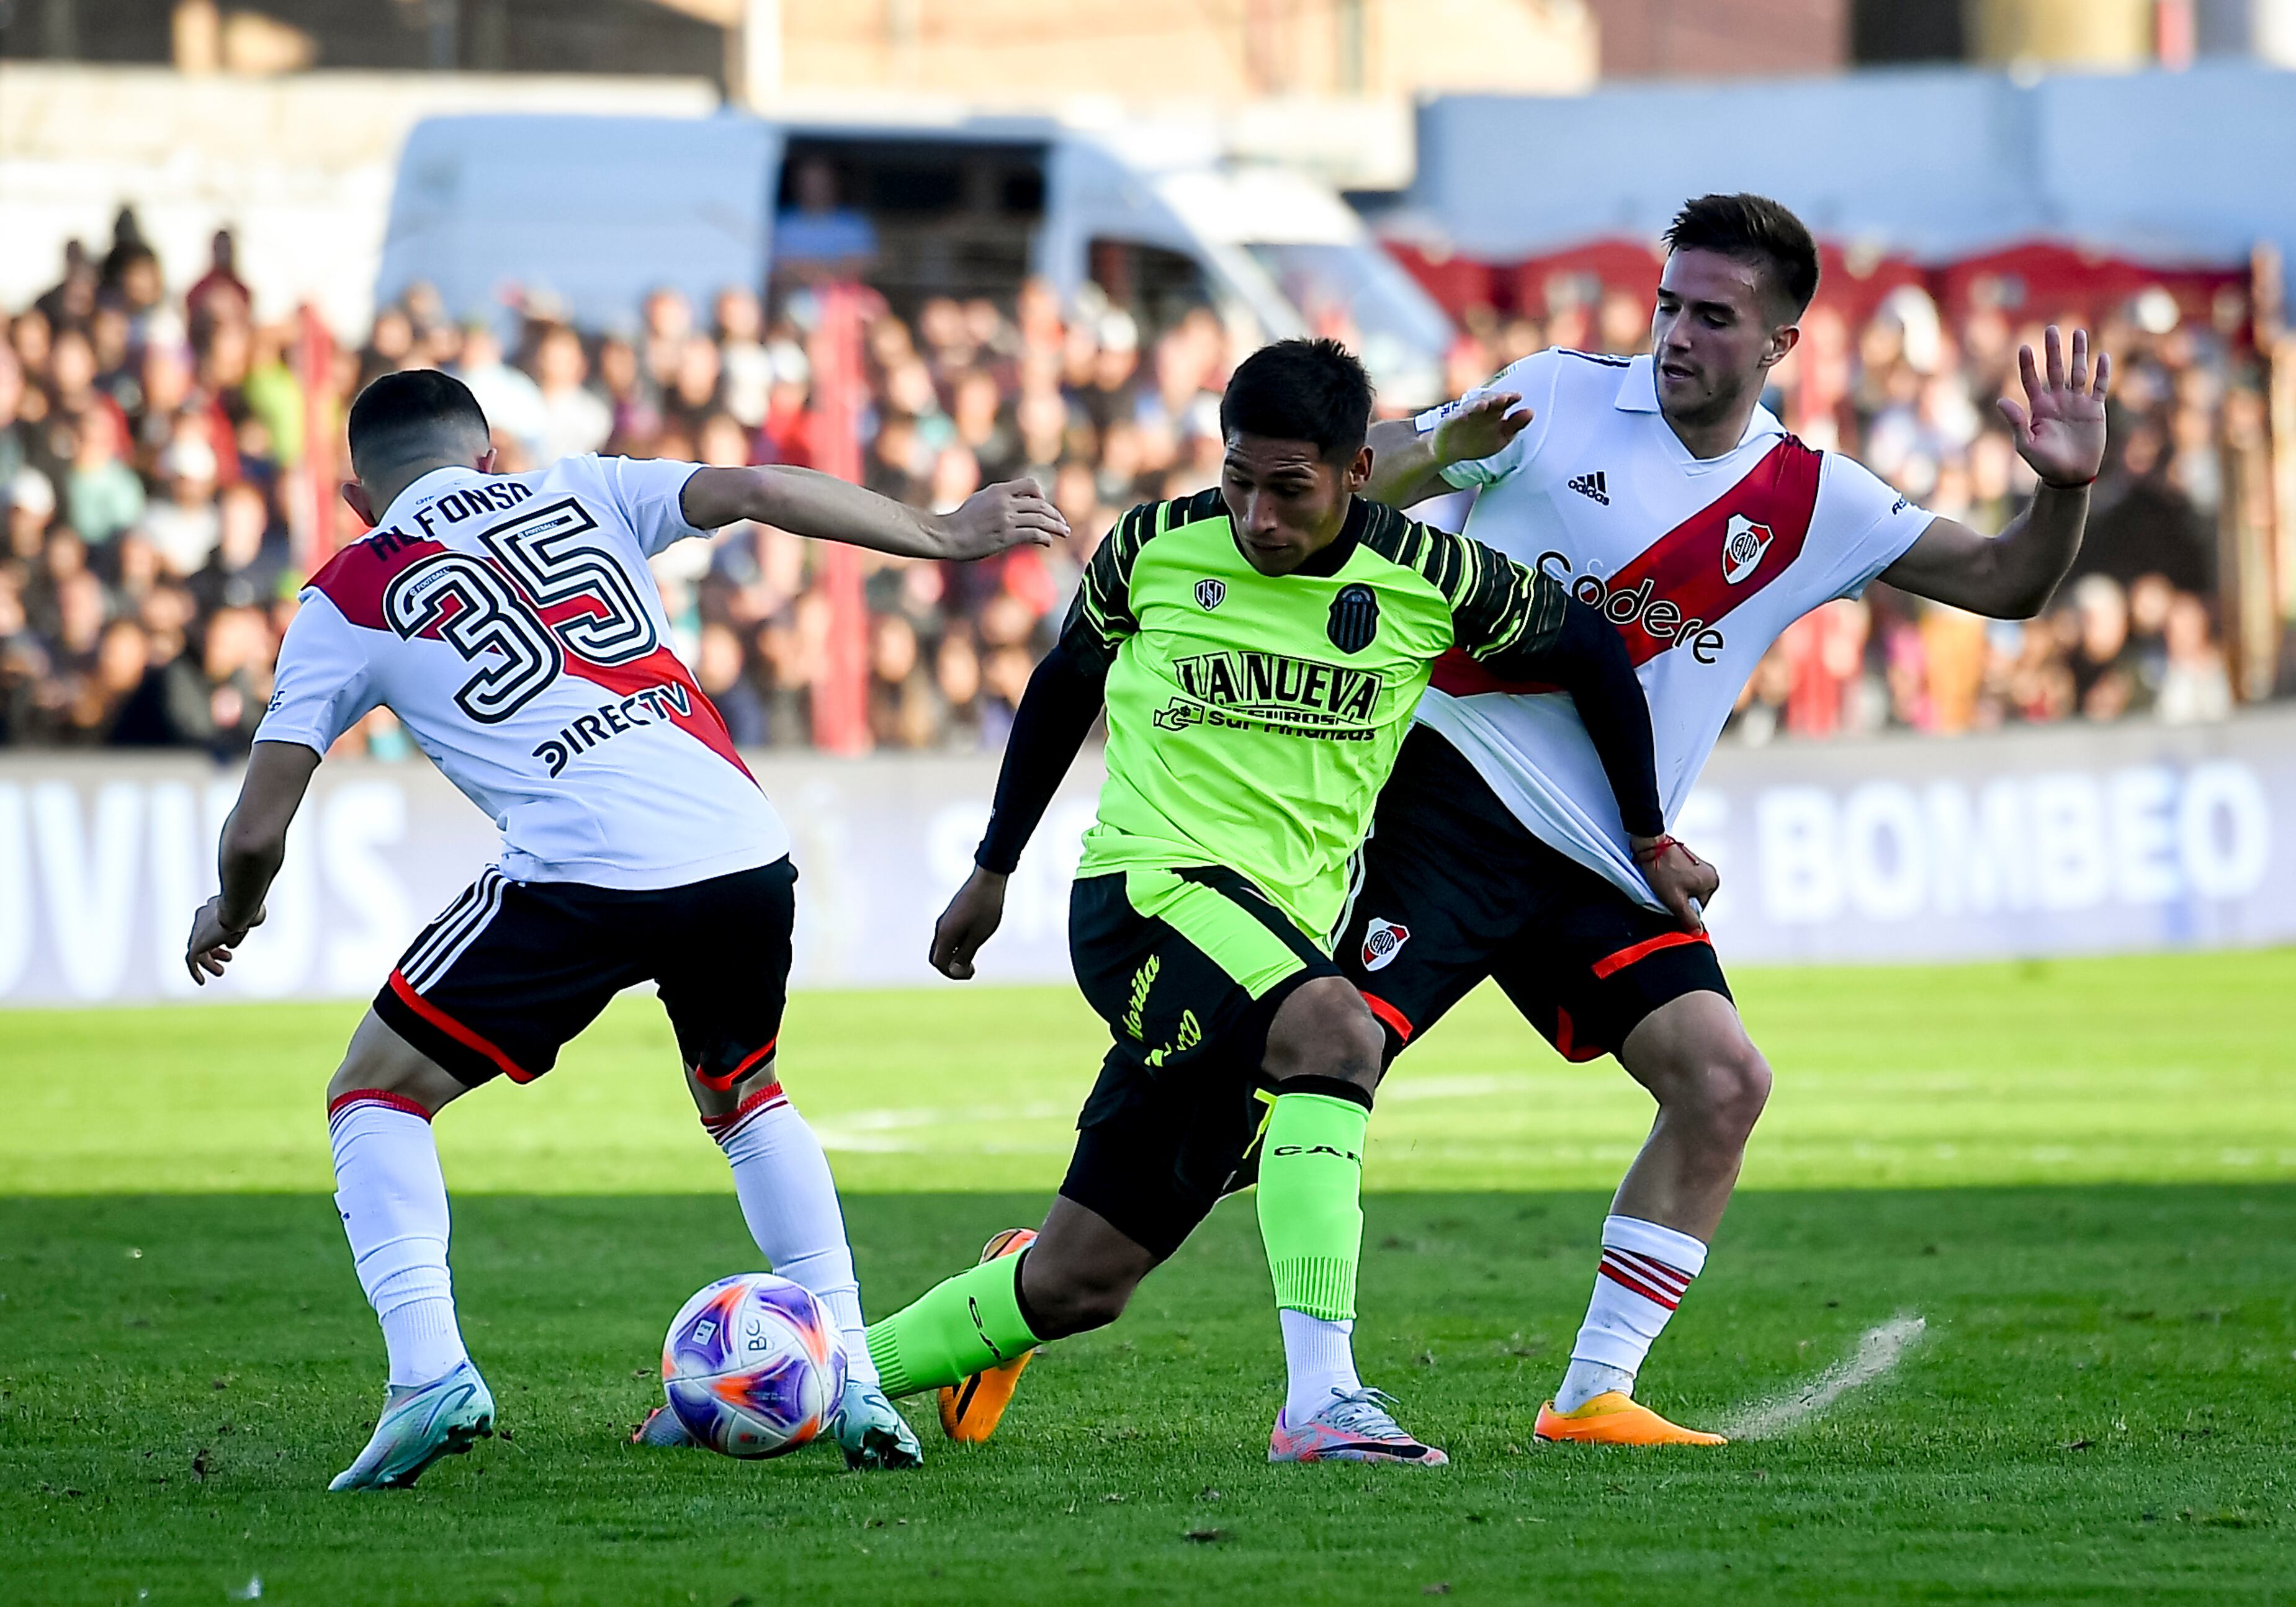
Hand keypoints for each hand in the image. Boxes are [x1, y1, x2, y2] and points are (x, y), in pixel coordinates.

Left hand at [185, 895, 263, 984]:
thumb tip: (230, 943)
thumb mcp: (248, 918)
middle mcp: (202, 917)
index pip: (211, 923)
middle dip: (215, 949)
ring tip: (220, 972)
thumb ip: (240, 927)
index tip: (230, 945)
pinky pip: (191, 960)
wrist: (238, 908)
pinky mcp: (196, 944)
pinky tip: (201, 982)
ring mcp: (197, 930)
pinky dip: (195, 972)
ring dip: (209, 962)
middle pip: (204, 937)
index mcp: (213, 907)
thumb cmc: (248, 910)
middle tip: (228, 958)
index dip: (221, 936)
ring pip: (199, 949)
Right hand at [930, 867, 1007, 979]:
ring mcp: (944, 921)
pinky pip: (947, 937)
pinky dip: (956, 947)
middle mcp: (940, 928)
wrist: (987, 879)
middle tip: (971, 969)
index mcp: (945, 934)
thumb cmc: (986, 907)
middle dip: (951, 968)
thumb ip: (965, 954)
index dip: (952, 974)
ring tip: (973, 958)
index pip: (939, 963)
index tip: (971, 972)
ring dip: (954, 957)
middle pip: (937, 957)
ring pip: (942, 947)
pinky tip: (972, 942)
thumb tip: (954, 971)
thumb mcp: (979, 935)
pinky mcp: (951, 915)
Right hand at [936, 480, 1068, 560]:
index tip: (1044, 506)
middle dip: (1055, 515)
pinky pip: (1033, 534)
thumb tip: (1014, 502)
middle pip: (1040, 505)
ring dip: (1057, 526)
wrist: (948, 535)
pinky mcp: (1006, 536)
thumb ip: (999, 499)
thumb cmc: (961, 520)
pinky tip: (1048, 542)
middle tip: (1063, 524)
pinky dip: (1045, 538)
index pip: (1030, 485)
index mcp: (999, 491)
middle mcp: (1005, 502)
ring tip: (1065, 532)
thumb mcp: (980, 500)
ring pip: (1041, 519)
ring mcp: (1007, 519)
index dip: (1041, 495)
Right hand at [1432, 391, 1531, 469]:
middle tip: (1503, 398)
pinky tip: (1462, 415)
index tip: (1518, 397)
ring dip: (1477, 404)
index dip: (1510, 398)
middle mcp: (1480, 409)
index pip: (1504, 401)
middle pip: (1489, 400)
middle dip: (1495, 398)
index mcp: (1494, 411)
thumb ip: (1516, 425)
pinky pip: (1454, 417)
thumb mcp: (1502, 436)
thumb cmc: (1480, 441)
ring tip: (1483, 405)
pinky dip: (1458, 415)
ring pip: (1471, 406)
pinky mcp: (1450, 421)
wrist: (1452, 449)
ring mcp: (1465, 414)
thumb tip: (1531, 412)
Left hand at [1631, 836, 1718, 933]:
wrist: (1650, 845)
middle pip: (1693, 898)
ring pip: (1686, 889)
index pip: (1698, 909)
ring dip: (1674, 889)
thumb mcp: (1676, 901)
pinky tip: (1664, 876)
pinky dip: (1672, 880)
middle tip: (1667, 890)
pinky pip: (1681, 879)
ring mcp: (1699, 865)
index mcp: (1713, 882)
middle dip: (1679, 898)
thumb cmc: (1663, 869)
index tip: (1672, 900)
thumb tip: (1697, 933)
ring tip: (1664, 881)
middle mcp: (1709, 873)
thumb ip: (1688, 919)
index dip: (1683, 909)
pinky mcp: (1688, 860)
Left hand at [1998, 326, 2110, 489]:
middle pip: (2055, 369)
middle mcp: (2057, 401)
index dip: (2028, 365)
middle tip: (2052, 329)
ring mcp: (2077, 403)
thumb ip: (2016, 422)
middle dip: (2054, 350)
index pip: (2031, 380)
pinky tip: (2102, 357)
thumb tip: (2002, 401)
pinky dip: (2102, 373)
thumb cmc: (2044, 463)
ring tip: (2079, 332)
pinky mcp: (2095, 410)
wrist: (2069, 475)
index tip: (2024, 347)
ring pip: (2078, 372)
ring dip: (2079, 353)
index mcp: (2039, 408)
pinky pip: (2099, 387)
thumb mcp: (2026, 445)